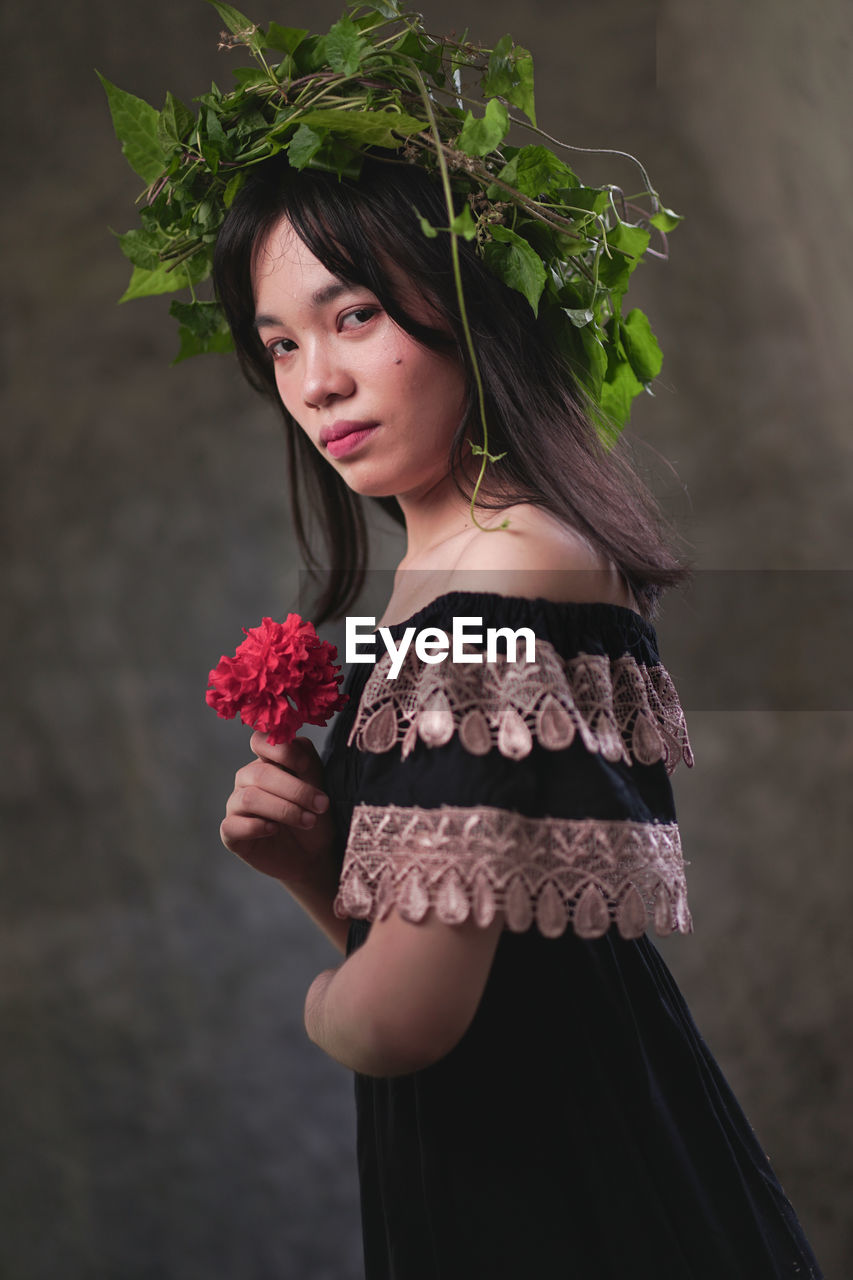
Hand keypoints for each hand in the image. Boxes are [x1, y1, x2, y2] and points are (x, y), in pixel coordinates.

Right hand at [221, 731, 335, 889]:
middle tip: (321, 805)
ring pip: (249, 798)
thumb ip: (306, 761)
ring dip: (284, 810)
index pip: (260, 741)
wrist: (314, 853)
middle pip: (260, 773)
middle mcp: (247, 780)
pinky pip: (233, 825)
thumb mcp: (318, 784)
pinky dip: (256, 827)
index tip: (304, 766)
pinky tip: (275, 830)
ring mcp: (236, 806)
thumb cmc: (314, 814)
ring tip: (309, 821)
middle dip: (295, 790)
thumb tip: (295, 744)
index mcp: (267, 761)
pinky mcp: (231, 833)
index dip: (281, 750)